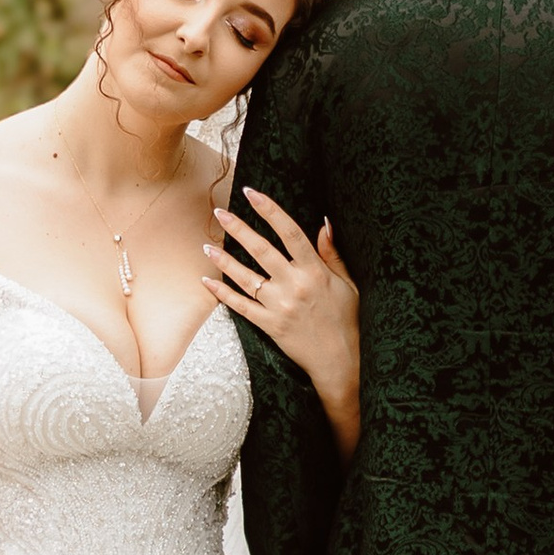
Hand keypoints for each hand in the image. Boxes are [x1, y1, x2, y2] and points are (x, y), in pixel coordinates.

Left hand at [206, 193, 360, 456]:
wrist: (339, 361)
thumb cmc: (346, 320)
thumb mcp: (347, 284)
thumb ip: (332, 254)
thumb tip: (324, 223)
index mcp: (314, 271)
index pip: (289, 232)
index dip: (269, 210)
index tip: (251, 193)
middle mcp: (294, 285)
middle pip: (261, 250)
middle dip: (238, 228)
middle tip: (219, 211)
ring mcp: (279, 306)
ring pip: (245, 277)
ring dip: (223, 259)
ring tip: (207, 245)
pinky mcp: (269, 325)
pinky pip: (240, 306)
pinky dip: (222, 294)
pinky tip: (207, 281)